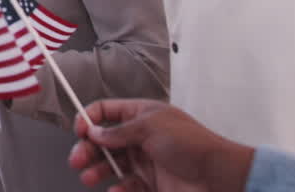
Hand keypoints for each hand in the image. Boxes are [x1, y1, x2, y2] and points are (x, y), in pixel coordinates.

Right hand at [68, 99, 253, 191]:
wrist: (218, 177)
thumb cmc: (191, 144)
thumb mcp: (150, 127)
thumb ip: (118, 131)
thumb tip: (95, 132)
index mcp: (142, 115)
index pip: (107, 111)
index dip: (90, 118)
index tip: (79, 131)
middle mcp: (142, 137)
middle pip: (104, 141)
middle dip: (88, 149)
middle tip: (77, 160)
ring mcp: (146, 161)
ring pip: (113, 165)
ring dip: (97, 171)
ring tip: (88, 178)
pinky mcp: (152, 183)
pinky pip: (127, 186)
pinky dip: (118, 189)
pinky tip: (114, 190)